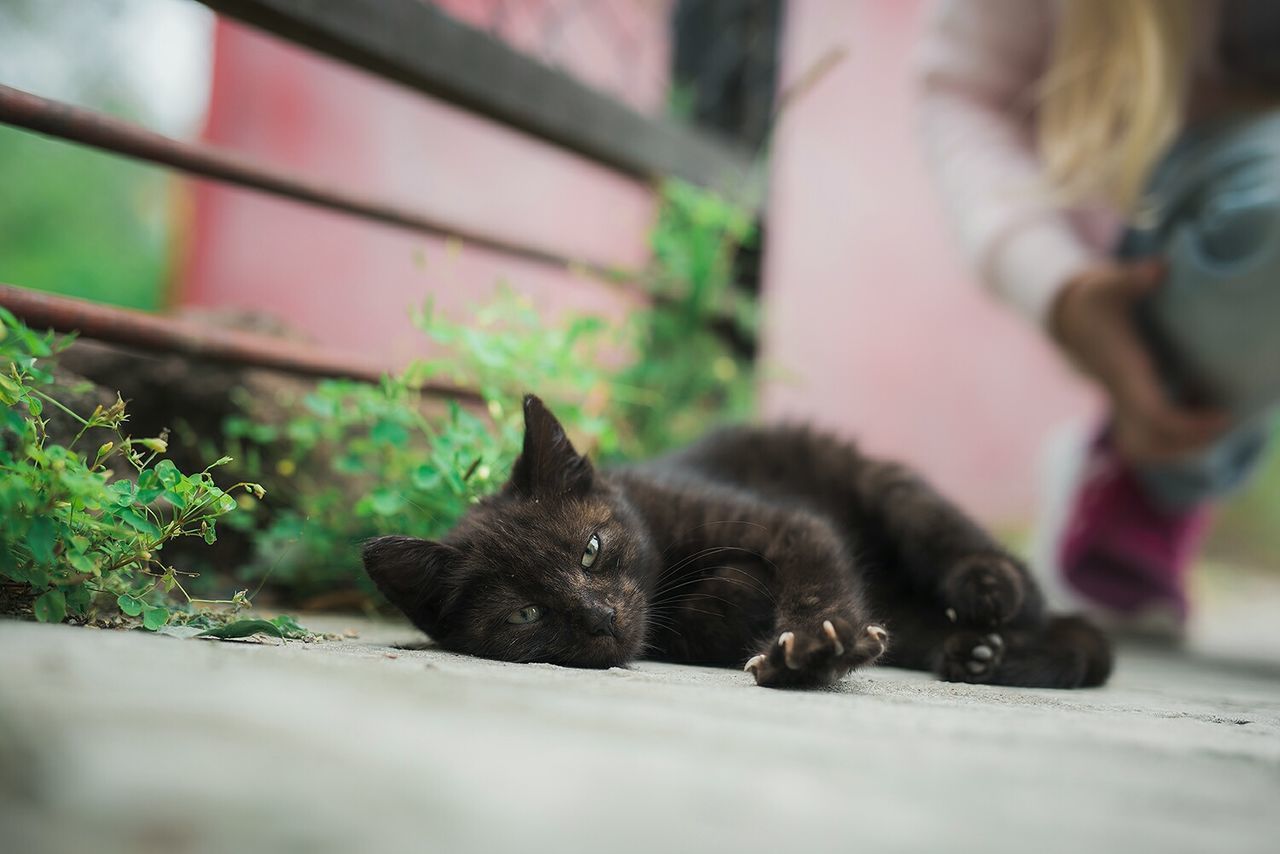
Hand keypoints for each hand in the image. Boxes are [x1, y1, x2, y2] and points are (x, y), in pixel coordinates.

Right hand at [1050, 260, 1229, 462]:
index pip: (1155, 415)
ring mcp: (1117, 404)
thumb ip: (1132, 278)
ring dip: (1177, 449)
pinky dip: (1168, 441)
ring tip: (1211, 427)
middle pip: (1147, 446)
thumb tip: (1159, 269)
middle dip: (1187, 445)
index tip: (1225, 415)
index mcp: (1123, 373)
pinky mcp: (1121, 405)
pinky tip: (1194, 416)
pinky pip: (1142, 440)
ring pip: (1141, 449)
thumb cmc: (1094, 300)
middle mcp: (1118, 395)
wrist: (1066, 315)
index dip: (1190, 424)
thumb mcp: (1108, 284)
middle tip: (1223, 424)